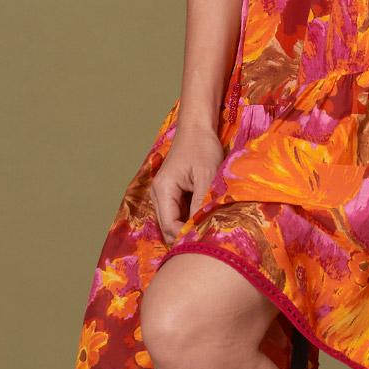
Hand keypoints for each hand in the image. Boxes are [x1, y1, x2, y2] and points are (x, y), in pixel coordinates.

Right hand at [151, 123, 225, 243]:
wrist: (197, 128)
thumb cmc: (202, 147)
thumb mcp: (207, 176)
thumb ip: (201, 204)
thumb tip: (200, 230)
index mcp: (162, 189)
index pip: (170, 226)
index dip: (186, 237)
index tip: (207, 241)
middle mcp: (157, 194)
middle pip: (168, 227)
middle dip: (186, 235)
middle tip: (210, 239)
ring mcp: (163, 194)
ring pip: (173, 222)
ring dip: (189, 227)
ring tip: (209, 229)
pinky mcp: (171, 193)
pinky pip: (178, 213)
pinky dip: (190, 218)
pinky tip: (205, 218)